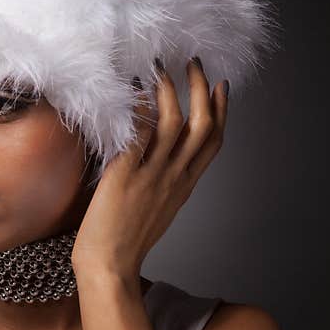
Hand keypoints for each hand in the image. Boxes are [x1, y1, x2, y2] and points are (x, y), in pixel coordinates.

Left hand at [70, 57, 229, 289]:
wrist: (108, 266)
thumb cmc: (123, 241)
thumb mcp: (154, 208)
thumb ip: (160, 182)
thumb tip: (152, 158)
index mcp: (183, 186)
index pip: (213, 143)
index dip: (221, 111)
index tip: (221, 86)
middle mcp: (174, 178)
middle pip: (202, 126)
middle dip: (201, 90)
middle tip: (194, 63)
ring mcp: (151, 176)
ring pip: (173, 124)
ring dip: (170, 90)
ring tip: (160, 67)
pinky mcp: (125, 175)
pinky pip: (138, 134)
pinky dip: (138, 109)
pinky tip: (131, 90)